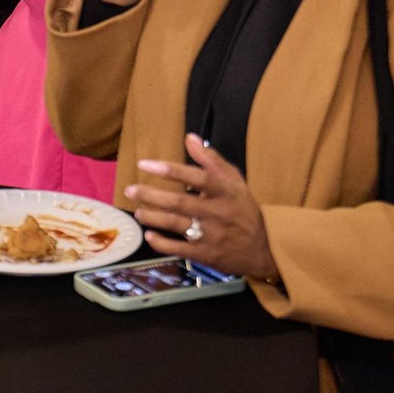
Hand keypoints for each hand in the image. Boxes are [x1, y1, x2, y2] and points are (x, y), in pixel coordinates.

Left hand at [127, 134, 279, 282]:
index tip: (145, 164)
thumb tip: (189, 137)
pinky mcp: (207, 254)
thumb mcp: (234, 180)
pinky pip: (179, 248)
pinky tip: (150, 236)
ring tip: (138, 211)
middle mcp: (218, 212)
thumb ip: (211, 159)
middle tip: (130, 190)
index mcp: (225, 191)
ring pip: (176, 224)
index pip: (196, 177)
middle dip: (151, 195)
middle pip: (179, 202)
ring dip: (153, 217)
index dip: (170, 170)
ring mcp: (212, 235)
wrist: (263, 247)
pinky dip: (162, 243)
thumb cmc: (243, 208)